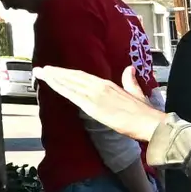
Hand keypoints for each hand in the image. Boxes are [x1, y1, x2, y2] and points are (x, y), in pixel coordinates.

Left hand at [31, 64, 161, 142]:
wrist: (150, 123)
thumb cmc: (145, 112)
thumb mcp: (137, 92)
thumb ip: (129, 80)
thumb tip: (129, 68)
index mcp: (109, 84)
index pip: (83, 76)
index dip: (69, 73)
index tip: (56, 70)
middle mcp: (100, 87)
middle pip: (74, 77)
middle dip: (56, 73)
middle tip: (41, 69)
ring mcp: (96, 95)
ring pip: (70, 83)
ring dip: (54, 78)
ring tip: (41, 73)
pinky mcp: (93, 107)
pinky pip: (73, 95)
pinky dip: (60, 88)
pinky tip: (51, 84)